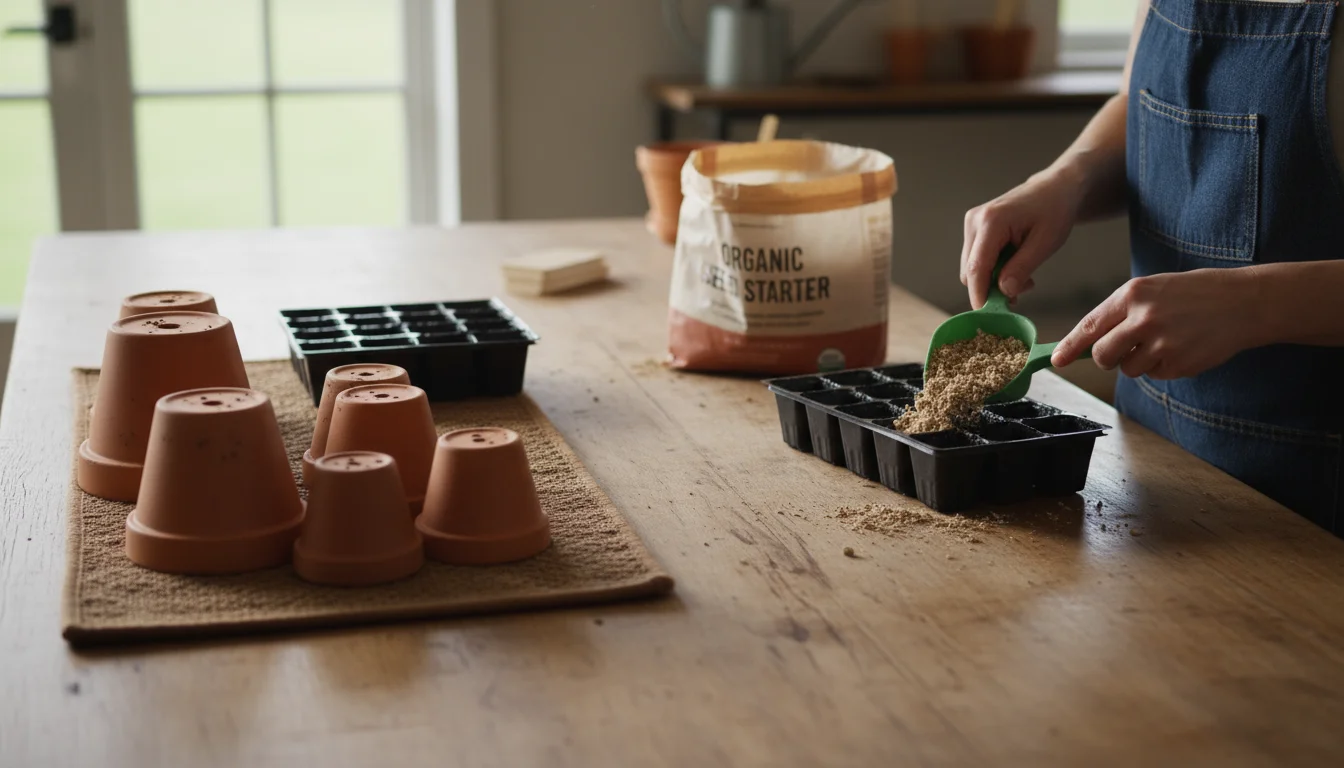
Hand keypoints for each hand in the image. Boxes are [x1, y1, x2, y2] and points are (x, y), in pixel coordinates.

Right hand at [961, 167, 1085, 308]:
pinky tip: (1014, 267)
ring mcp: (972, 224)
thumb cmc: (1054, 211)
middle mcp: (974, 221)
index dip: (979, 294)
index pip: (976, 267)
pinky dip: (993, 270)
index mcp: (991, 222)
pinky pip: (977, 260)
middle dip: (991, 288)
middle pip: (970, 271)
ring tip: (1023, 277)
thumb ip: (1022, 268)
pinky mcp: (974, 230)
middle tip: (1022, 292)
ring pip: (972, 268)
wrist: (1054, 189)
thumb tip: (1003, 292)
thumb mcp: (1045, 243)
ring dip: (994, 280)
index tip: (986, 316)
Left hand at [1052, 268, 1263, 378]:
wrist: (1245, 301)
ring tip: (1167, 339)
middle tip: (1123, 351)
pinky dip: (1164, 367)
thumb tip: (1092, 341)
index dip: (1070, 347)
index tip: (1056, 361)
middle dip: (1108, 359)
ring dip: (1141, 361)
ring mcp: (1161, 343)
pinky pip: (1156, 375)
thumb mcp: (1155, 289)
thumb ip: (1123, 312)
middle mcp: (1143, 318)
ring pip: (1129, 368)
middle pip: (1103, 355)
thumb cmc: (1197, 293)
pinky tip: (1183, 347)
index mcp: (1133, 294)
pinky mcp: (1178, 363)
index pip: (1090, 326)